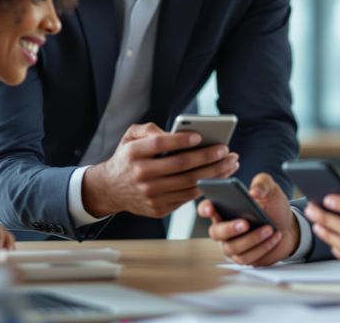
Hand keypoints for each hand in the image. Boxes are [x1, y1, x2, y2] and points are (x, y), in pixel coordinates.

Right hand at [83, 123, 239, 217]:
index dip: (181, 140)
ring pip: (188, 184)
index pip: (160, 144)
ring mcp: (150, 195)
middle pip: (181, 165)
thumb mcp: (129, 137)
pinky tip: (219, 177)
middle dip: (208, 157)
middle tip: (227, 150)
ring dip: (214, 173)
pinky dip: (205, 187)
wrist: (109, 190)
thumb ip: (149, 130)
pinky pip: (187, 198)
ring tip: (230, 164)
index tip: (200, 136)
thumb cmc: (127, 158)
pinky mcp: (158, 209)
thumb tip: (175, 132)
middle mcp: (142, 175)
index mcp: (134, 154)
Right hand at [199, 173, 298, 265]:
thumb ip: (262, 183)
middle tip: (245, 223)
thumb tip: (253, 192)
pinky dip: (263, 247)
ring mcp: (232, 245)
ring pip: (233, 247)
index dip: (205, 209)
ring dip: (252, 239)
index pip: (207, 208)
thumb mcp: (271, 190)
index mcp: (224, 208)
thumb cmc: (274, 207)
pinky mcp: (244, 258)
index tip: (211, 208)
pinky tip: (274, 237)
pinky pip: (248, 257)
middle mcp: (224, 228)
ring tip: (268, 229)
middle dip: (230, 229)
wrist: (288, 227)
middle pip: (216, 232)